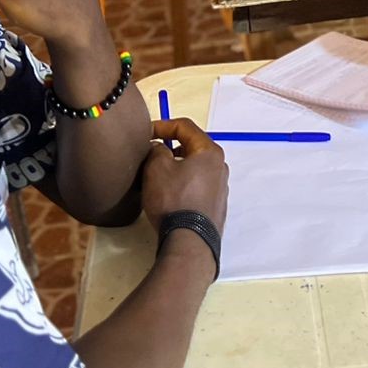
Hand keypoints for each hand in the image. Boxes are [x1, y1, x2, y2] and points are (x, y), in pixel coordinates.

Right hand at [141, 118, 228, 232]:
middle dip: (169, 147)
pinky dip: (182, 184)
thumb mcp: (156, 167)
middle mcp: (220, 168)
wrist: (189, 241)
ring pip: (194, 169)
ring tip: (156, 177)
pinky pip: (196, 186)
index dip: (162, 125)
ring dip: (176, 168)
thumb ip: (156, 150)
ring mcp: (220, 189)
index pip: (185, 126)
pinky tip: (169, 195)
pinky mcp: (215, 206)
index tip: (146, 134)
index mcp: (210, 152)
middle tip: (151, 155)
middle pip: (192, 148)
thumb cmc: (174, 200)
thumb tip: (159, 149)